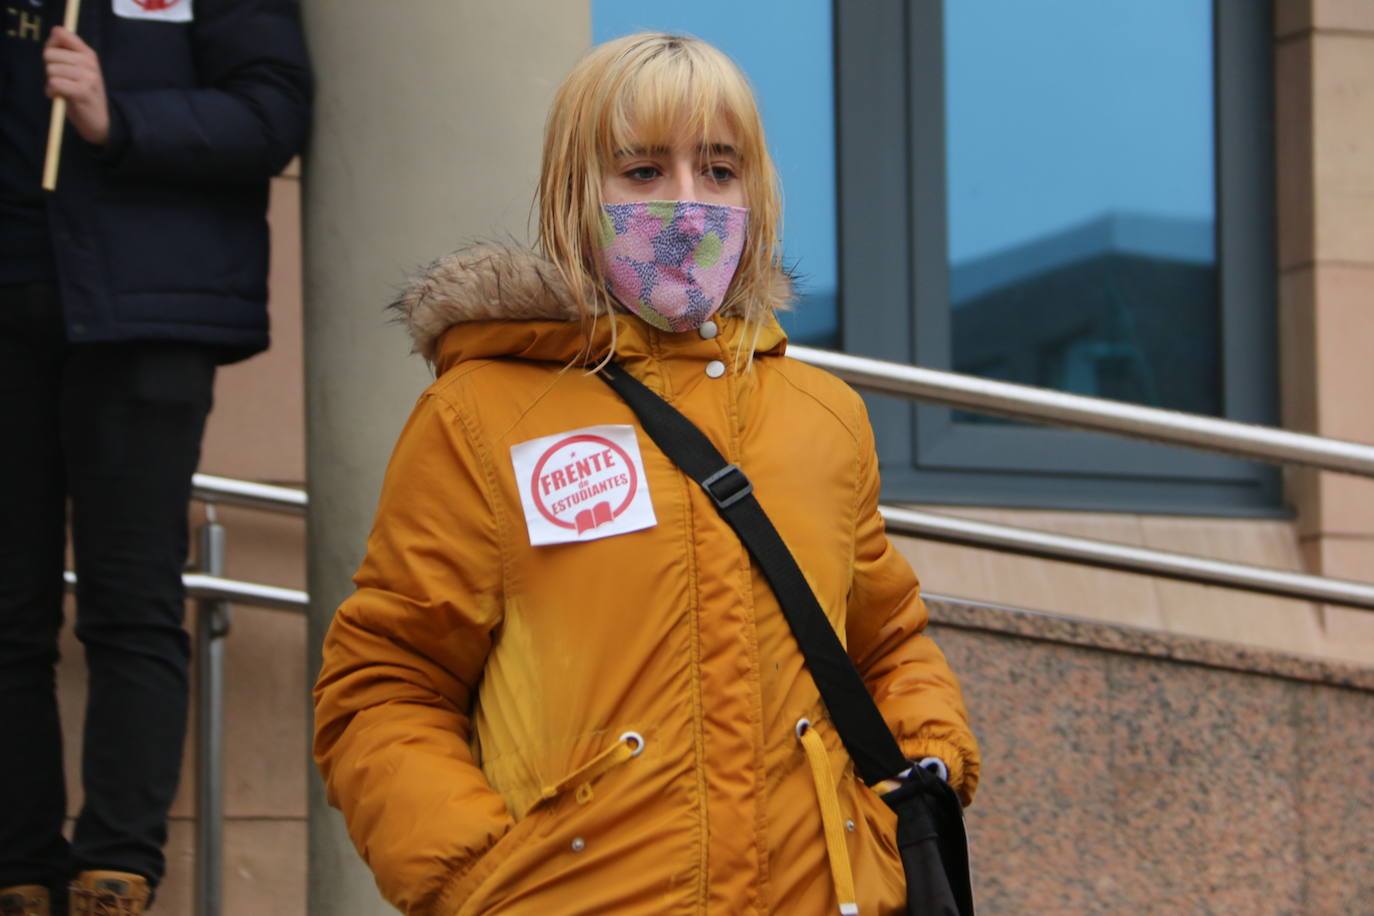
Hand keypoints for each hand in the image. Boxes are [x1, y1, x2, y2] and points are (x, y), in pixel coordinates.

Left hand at [44, 26, 109, 145]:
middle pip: (50, 54)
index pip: (61, 35)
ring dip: (51, 83)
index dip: (52, 46)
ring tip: (64, 90)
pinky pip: (54, 84)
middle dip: (50, 69)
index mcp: (88, 53)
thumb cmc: (83, 92)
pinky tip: (62, 98)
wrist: (100, 120)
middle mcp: (90, 62)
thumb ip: (64, 49)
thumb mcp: (76, 68)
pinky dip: (53, 93)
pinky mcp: (82, 92)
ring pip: (51, 70)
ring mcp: (88, 77)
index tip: (58, 60)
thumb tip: (56, 30)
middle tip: (63, 80)